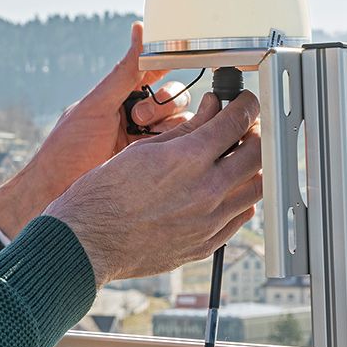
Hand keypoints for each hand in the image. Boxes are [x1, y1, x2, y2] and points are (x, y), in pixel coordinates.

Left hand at [0, 22, 192, 238]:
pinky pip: (181, 148)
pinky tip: (161, 150)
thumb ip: (124, 72)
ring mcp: (146, 142)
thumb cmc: (67, 148)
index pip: (155, 72)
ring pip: (182, 122)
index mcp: (120, 97)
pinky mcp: (153, 166)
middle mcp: (136, 117)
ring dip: (169, 124)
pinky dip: (178, 145)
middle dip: (163, 103)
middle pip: (175, 98)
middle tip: (139, 116)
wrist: (56, 194)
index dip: (168, 66)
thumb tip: (139, 29)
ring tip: (143, 136)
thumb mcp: (96, 105)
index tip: (180, 61)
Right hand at [44, 91, 262, 285]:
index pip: (237, 121)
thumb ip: (184, 131)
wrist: (88, 241)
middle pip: (258, 152)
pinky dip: (240, 198)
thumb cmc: (103, 194)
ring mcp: (210, 220)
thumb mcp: (141, 150)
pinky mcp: (207, 243)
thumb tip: (211, 112)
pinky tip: (223, 190)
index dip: (246, 105)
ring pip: (258, 187)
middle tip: (244, 127)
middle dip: (255, 133)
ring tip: (236, 159)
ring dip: (253, 167)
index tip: (245, 103)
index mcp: (188, 158)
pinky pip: (241, 216)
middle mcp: (206, 189)